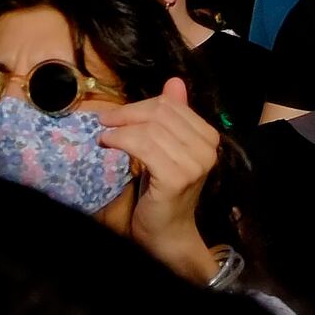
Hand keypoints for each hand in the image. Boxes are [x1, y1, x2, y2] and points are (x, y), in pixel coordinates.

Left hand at [97, 76, 220, 251]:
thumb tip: (174, 81)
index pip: (171, 105)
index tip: (115, 115)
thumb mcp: (167, 149)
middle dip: (127, 114)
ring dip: (120, 129)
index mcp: (209, 137)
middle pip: (161, 113)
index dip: (139, 106)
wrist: (168, 232)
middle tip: (105, 121)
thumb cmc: (164, 191)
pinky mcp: (177, 177)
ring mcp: (194, 164)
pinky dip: (122, 141)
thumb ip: (172, 117)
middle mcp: (207, 148)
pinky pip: (144, 147)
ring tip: (105, 136)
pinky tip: (109, 145)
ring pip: (150, 129)